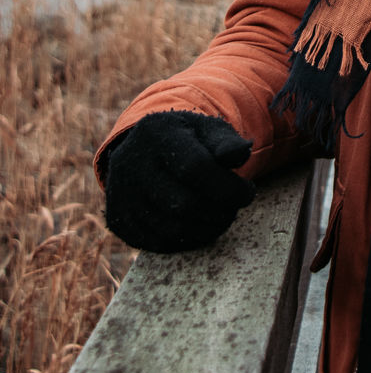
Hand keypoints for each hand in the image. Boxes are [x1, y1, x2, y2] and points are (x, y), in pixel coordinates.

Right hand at [104, 110, 255, 251]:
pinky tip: (202, 226)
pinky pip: (158, 243)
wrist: (143, 149)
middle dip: (220, 211)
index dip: (228, 187)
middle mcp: (130, 163)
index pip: (195, 168)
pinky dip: (188, 241)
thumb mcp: (207, 129)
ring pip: (172, 230)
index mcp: (155, 133)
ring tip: (222, 216)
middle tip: (235, 207)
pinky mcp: (119, 220)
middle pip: (184, 203)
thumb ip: (226, 142)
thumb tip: (243, 153)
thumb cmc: (186, 139)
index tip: (248, 192)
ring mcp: (120, 194)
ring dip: (207, 230)